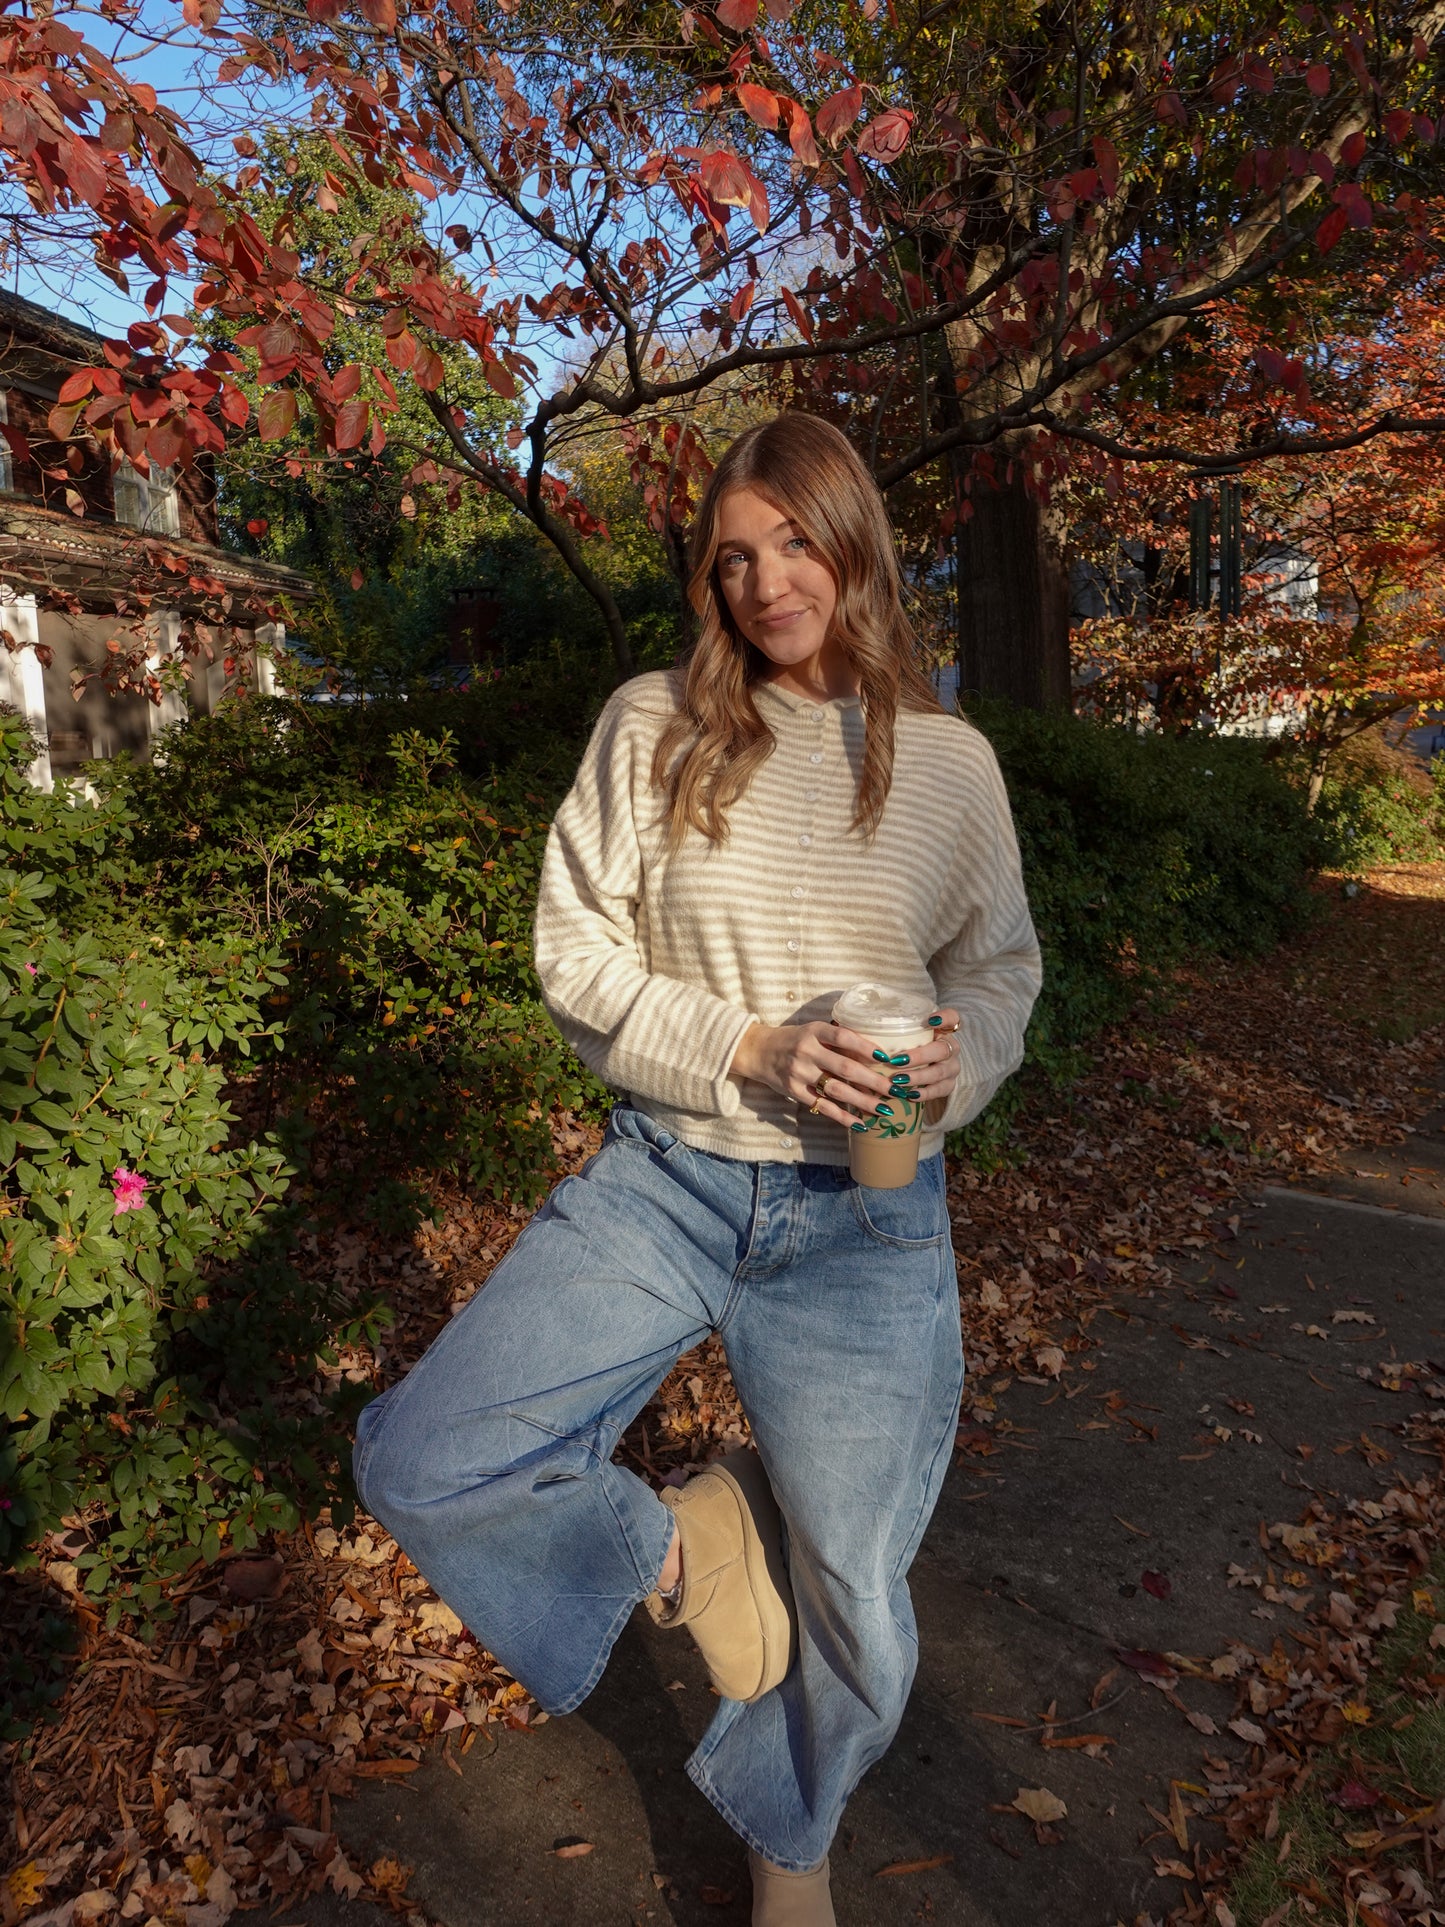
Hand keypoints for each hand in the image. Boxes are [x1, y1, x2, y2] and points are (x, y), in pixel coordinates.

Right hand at [729, 1006, 962, 1131]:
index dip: (866, 1047)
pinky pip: (822, 1106)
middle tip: (895, 1090)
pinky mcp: (794, 1091)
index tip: (887, 1059)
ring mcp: (799, 1073)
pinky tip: (859, 1123)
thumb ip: (838, 1042)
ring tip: (883, 1110)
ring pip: (837, 1090)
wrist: (758, 1051)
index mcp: (814, 1031)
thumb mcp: (813, 1031)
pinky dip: (842, 1116)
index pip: (844, 1037)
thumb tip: (874, 1058)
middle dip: (873, 1081)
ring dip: (862, 1101)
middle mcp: (806, 1051)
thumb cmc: (794, 1040)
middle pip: (845, 1068)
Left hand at [898, 1006, 963, 1109]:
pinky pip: (940, 1090)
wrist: (927, 1071)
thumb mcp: (905, 1036)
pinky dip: (924, 1093)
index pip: (953, 1017)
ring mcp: (952, 1067)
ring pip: (940, 1072)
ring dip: (917, 1077)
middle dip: (919, 1056)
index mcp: (943, 1030)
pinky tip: (909, 1094)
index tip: (930, 1020)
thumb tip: (858, 1029)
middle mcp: (951, 1048)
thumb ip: (892, 1032)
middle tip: (896, 1061)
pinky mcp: (949, 1085)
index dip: (945, 1017)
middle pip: (942, 1049)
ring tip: (897, 1081)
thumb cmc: (910, 1048)